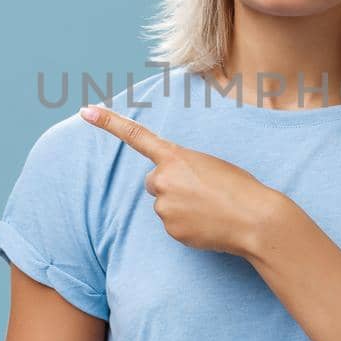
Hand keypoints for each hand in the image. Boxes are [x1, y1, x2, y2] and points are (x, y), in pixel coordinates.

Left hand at [78, 103, 280, 258]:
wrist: (255, 219)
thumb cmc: (240, 188)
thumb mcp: (211, 166)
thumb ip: (184, 171)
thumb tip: (173, 194)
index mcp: (175, 156)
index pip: (135, 136)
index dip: (108, 122)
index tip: (86, 111)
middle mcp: (163, 179)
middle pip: (154, 182)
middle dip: (171, 187)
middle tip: (200, 192)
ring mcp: (164, 206)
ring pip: (164, 205)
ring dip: (181, 207)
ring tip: (210, 209)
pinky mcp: (171, 230)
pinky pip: (173, 226)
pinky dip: (187, 225)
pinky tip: (208, 224)